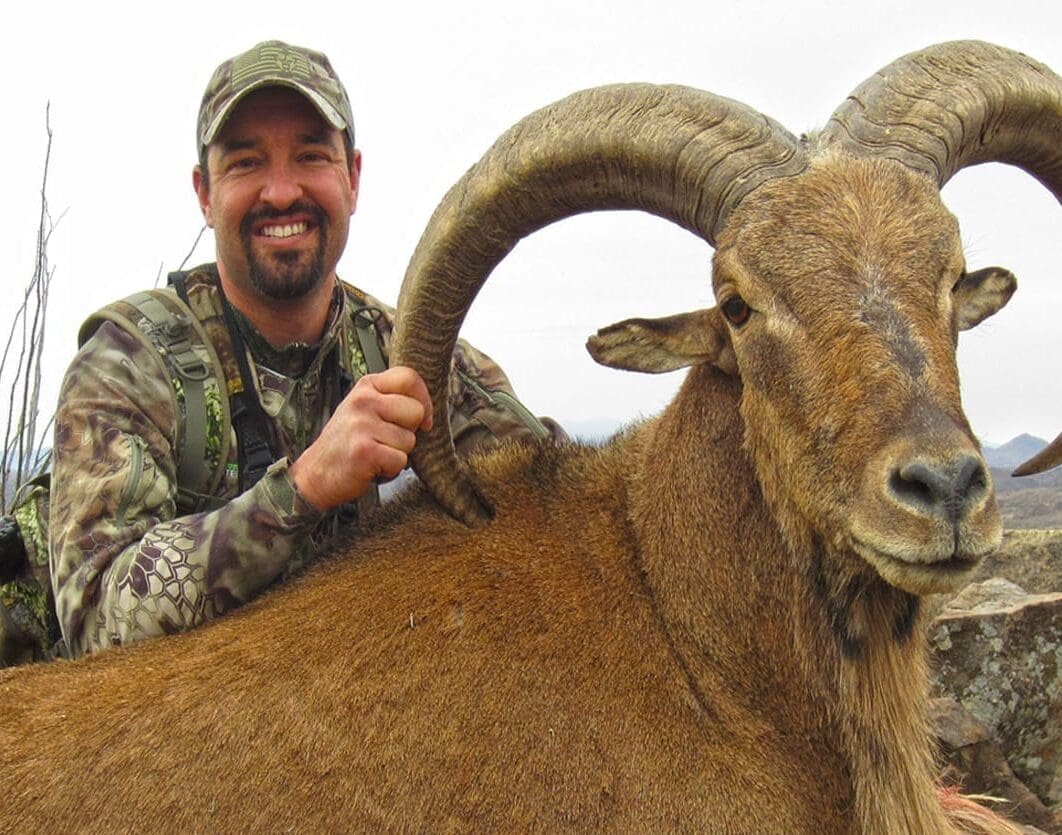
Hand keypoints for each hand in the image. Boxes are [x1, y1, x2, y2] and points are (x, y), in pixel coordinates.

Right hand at [288, 366, 432, 511]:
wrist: (315, 475)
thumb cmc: (345, 445)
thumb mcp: (363, 411)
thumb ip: (390, 402)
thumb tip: (426, 409)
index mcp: (366, 387)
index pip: (409, 377)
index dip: (423, 399)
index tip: (422, 418)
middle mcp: (363, 401)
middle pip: (416, 411)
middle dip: (408, 432)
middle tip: (385, 441)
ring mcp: (362, 424)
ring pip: (410, 440)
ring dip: (397, 454)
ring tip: (375, 453)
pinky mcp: (365, 450)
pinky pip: (400, 460)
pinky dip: (390, 470)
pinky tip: (371, 466)